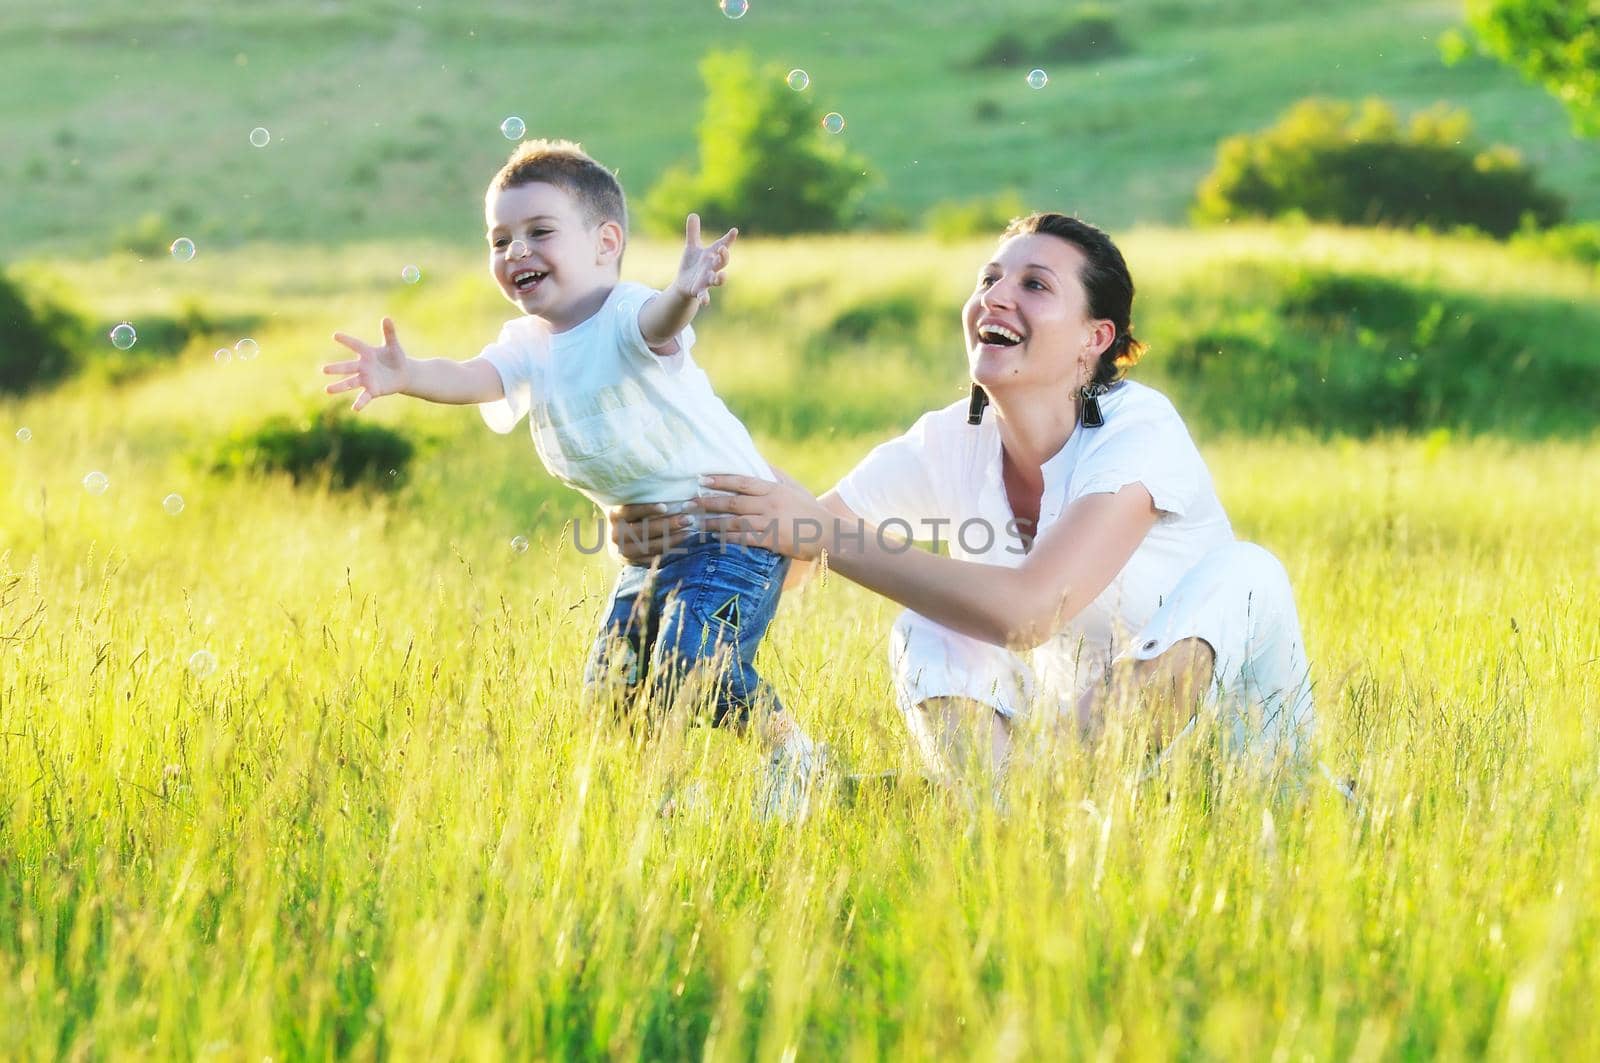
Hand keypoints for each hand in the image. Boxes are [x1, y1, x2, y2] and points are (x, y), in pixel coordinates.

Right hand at [323, 317, 411, 411]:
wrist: (402, 373)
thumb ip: (389, 333)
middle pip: (347, 367)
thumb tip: (386, 318)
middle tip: (323, 370)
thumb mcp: (393, 345)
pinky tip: (355, 408)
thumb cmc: (395, 357)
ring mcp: (366, 379)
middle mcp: (363, 366)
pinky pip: (365, 396)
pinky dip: (360, 402)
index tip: (334, 335)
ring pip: (350, 383)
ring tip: (327, 390)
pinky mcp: (373, 390)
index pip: (355, 345)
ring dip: (339, 387)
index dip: (346, 340)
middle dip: (336, 368)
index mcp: (367, 353)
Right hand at [607, 501, 696, 563]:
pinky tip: (683, 541)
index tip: (665, 507)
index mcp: (614, 516)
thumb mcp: (631, 504)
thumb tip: (669, 482)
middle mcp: (616, 534)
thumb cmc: (631, 514)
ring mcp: (623, 551)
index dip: (646, 509)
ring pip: (651, 546)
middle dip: (668, 525)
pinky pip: (653, 556)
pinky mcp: (633, 562)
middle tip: (687, 518)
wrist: (618, 539)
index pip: (630, 511)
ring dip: (673, 538)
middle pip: (644, 530)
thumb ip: (643, 497)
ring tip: (690, 530)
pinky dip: (670, 549)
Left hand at [672, 213, 736, 306]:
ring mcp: (707, 280)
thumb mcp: (691, 248)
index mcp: (711, 256)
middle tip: (723, 250)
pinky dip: (705, 298)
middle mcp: (712, 268)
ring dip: (721, 278)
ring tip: (723, 275)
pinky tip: (705, 302)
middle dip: (723, 257)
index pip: (722, 246)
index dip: (729, 239)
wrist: (684, 284)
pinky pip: (704, 295)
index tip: (734, 231)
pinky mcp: (699, 291)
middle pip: (722, 262)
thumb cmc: (692, 265)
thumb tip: (693, 214)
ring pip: (717, 280)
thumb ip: (693, 233)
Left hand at [688, 474, 831, 559]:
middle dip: (708, 502)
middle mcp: (769, 504)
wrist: (828, 533)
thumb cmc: (810, 510)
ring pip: (734, 522)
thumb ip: (775, 475)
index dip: (720, 480)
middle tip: (688, 502)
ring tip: (694, 522)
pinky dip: (727, 539)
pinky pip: (744, 539)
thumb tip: (759, 461)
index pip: (741, 482)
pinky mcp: (771, 541)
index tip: (701, 479)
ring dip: (712, 522)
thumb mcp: (794, 488)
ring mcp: (770, 523)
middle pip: (733, 502)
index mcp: (773, 489)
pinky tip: (713, 539)